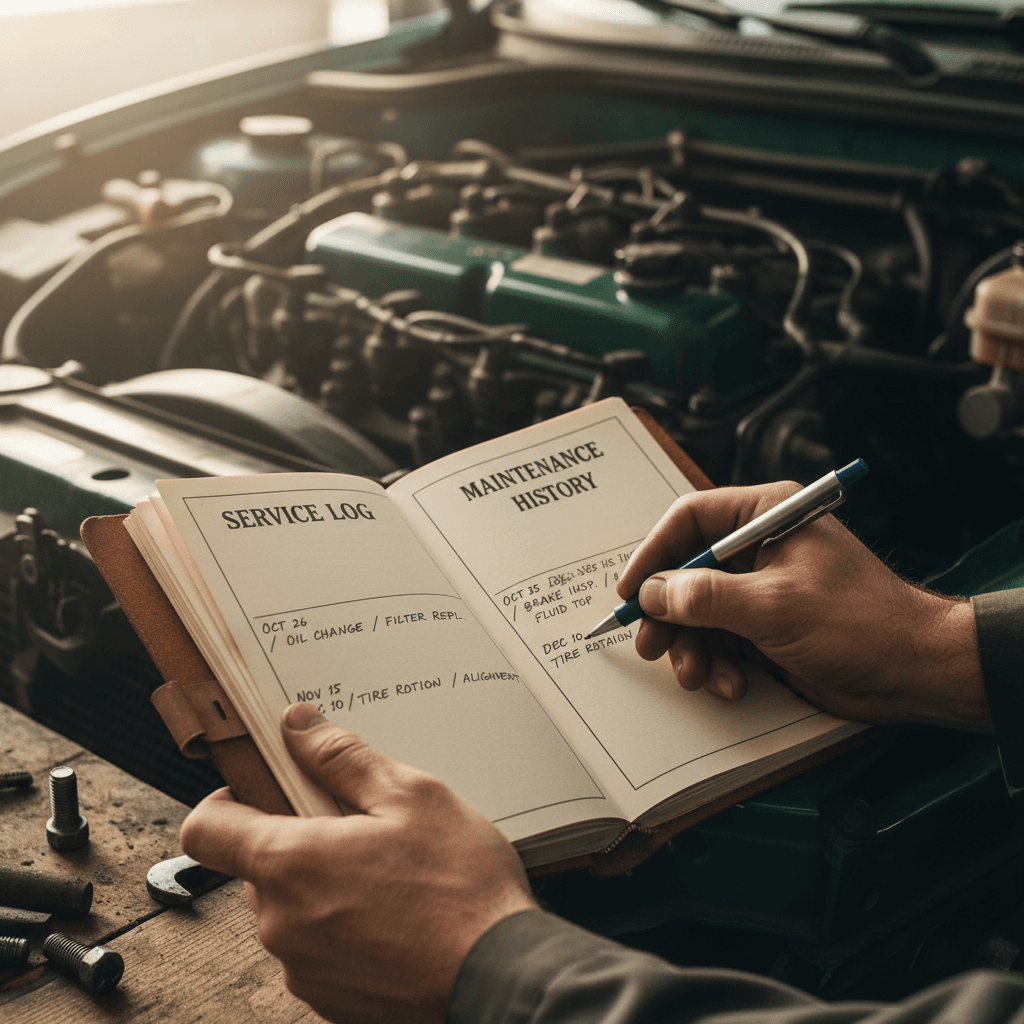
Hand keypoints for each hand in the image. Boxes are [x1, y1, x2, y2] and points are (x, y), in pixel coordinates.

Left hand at [179, 704, 536, 1023]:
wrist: (502, 977)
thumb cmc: (461, 887)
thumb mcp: (411, 795)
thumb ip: (343, 756)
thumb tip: (297, 726)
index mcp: (289, 864)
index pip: (206, 829)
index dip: (226, 800)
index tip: (262, 787)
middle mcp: (281, 925)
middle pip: (261, 866)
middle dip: (303, 839)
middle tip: (364, 826)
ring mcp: (303, 970)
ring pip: (294, 908)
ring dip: (327, 885)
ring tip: (393, 876)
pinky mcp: (330, 1000)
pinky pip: (320, 949)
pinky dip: (347, 928)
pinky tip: (399, 917)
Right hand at [616, 482, 990, 730]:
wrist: (913, 672)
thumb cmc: (860, 623)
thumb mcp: (773, 607)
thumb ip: (705, 597)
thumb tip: (651, 593)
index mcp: (766, 516)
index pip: (689, 519)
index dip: (653, 554)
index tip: (630, 591)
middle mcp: (759, 547)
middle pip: (686, 571)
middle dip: (668, 615)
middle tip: (652, 646)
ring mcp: (761, 589)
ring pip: (698, 613)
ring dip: (693, 649)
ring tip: (700, 676)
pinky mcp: (765, 626)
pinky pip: (720, 640)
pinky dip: (717, 665)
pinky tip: (731, 685)